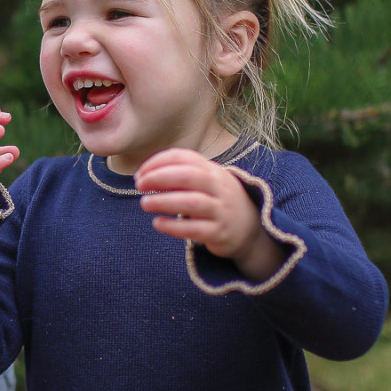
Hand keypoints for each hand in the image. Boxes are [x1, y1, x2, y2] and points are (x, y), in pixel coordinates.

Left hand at [136, 148, 285, 279]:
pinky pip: (195, 229)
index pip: (184, 157)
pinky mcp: (219, 233)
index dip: (158, 162)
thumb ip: (181, 176)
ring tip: (144, 203)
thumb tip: (144, 176)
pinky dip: (173, 226)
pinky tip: (157, 223)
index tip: (140, 173)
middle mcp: (219, 188)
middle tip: (139, 185)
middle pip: (189, 176)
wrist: (250, 229)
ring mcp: (221, 210)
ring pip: (192, 202)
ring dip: (164, 201)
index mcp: (213, 170)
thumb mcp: (206, 182)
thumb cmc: (217, 201)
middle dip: (160, 177)